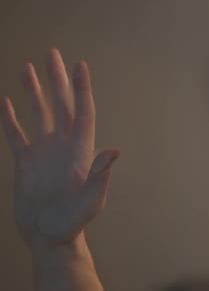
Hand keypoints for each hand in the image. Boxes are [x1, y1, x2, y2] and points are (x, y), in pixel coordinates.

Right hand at [0, 48, 119, 249]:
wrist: (49, 236)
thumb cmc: (74, 221)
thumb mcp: (91, 200)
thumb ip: (100, 175)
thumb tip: (115, 151)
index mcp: (80, 150)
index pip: (82, 111)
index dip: (81, 89)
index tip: (80, 65)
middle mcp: (63, 145)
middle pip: (60, 104)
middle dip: (58, 79)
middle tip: (53, 53)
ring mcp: (44, 151)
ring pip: (38, 113)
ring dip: (34, 91)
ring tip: (27, 68)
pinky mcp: (26, 162)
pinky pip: (16, 134)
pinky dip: (10, 119)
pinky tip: (5, 102)